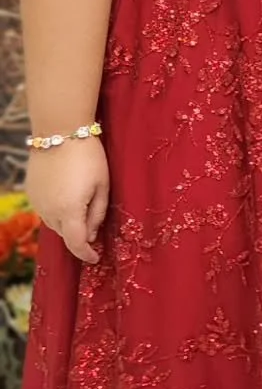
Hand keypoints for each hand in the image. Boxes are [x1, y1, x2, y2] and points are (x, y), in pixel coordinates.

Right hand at [26, 139, 108, 263]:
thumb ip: (97, 213)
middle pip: (65, 235)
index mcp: (69, 211)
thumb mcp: (102, 186)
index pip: (77, 244)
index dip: (86, 254)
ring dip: (67, 223)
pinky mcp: (31, 192)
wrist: (60, 131)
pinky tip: (66, 196)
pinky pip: (45, 210)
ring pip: (54, 223)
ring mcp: (37, 201)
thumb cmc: (89, 157)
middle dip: (79, 236)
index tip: (96, 257)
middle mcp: (49, 211)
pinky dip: (56, 210)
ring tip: (81, 207)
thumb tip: (91, 234)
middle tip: (93, 227)